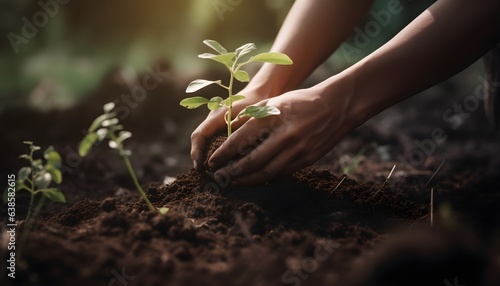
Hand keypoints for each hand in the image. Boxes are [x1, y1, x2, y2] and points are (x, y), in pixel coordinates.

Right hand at [190, 86, 272, 169]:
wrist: (261, 93)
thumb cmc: (256, 104)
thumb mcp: (250, 118)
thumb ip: (240, 133)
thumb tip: (231, 154)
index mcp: (215, 116)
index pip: (199, 136)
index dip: (196, 152)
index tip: (200, 167)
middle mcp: (212, 122)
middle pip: (200, 143)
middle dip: (200, 160)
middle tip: (206, 177)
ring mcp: (216, 127)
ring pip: (206, 146)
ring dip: (208, 161)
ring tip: (213, 176)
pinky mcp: (223, 132)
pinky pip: (215, 146)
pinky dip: (217, 158)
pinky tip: (225, 169)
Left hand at [208, 80, 357, 185]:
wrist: (337, 107)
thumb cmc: (302, 101)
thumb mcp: (276, 102)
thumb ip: (254, 116)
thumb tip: (231, 130)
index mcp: (273, 118)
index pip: (241, 139)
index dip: (224, 153)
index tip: (212, 161)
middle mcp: (284, 135)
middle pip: (252, 160)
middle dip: (232, 171)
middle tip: (219, 177)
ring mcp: (297, 149)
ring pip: (266, 172)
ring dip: (247, 179)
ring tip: (234, 182)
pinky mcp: (307, 159)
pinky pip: (282, 173)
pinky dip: (266, 177)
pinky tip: (255, 179)